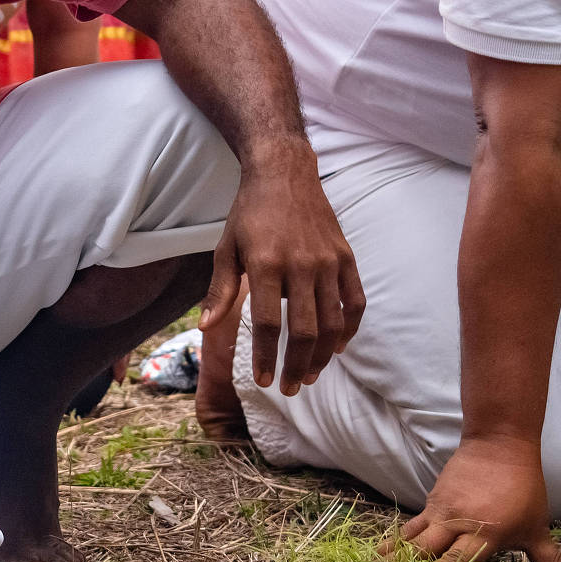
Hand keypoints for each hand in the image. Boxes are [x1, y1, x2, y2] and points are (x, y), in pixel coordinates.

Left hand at [198, 134, 365, 393]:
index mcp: (266, 264)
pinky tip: (338, 346)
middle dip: (296, 366)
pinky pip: (355, 301)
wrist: (284, 173)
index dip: (267, 357)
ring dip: (322, 355)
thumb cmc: (249, 213)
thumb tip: (205, 328)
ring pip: (333, 322)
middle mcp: (301, 265)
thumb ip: (221, 290)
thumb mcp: (226, 248)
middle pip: (305, 330)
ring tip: (309, 375)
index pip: (269, 324)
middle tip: (288, 388)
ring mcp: (328, 261)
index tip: (263, 381)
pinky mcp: (346, 256)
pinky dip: (349, 328)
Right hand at [392, 436, 560, 561]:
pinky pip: (416, 522)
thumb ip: (550, 558)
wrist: (500, 444)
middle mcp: (458, 524)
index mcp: (485, 534)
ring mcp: (442, 510)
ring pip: (414, 535)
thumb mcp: (538, 526)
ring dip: (397, 552)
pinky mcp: (434, 499)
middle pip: (428, 551)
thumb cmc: (523, 489)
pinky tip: (388, 547)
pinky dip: (403, 536)